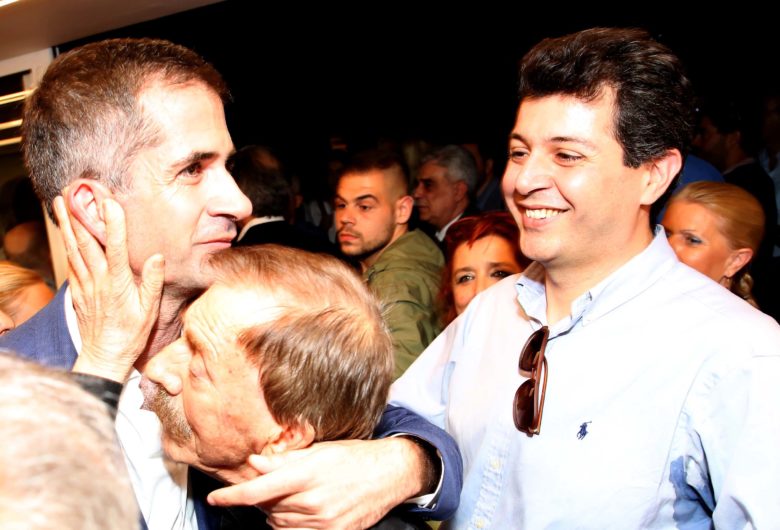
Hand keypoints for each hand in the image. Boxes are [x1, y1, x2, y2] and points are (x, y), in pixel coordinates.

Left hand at [54, 195, 163, 381]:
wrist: (105, 356)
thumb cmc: (131, 335)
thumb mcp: (149, 312)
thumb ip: (152, 283)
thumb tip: (156, 257)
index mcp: (118, 284)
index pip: (115, 248)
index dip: (113, 224)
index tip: (110, 201)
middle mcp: (98, 281)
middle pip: (86, 243)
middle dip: (80, 215)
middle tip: (74, 192)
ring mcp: (84, 285)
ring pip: (74, 249)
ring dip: (67, 224)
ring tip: (59, 202)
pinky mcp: (78, 290)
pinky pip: (70, 261)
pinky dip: (66, 242)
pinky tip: (64, 231)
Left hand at [207, 438, 431, 529]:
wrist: (389, 473)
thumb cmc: (354, 456)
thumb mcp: (319, 450)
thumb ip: (284, 460)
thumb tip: (254, 462)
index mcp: (307, 474)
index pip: (258, 490)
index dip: (232, 496)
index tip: (215, 498)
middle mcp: (313, 500)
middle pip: (266, 508)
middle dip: (263, 497)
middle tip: (276, 483)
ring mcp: (323, 520)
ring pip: (278, 523)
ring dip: (276, 511)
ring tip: (294, 494)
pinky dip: (291, 523)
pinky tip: (301, 509)